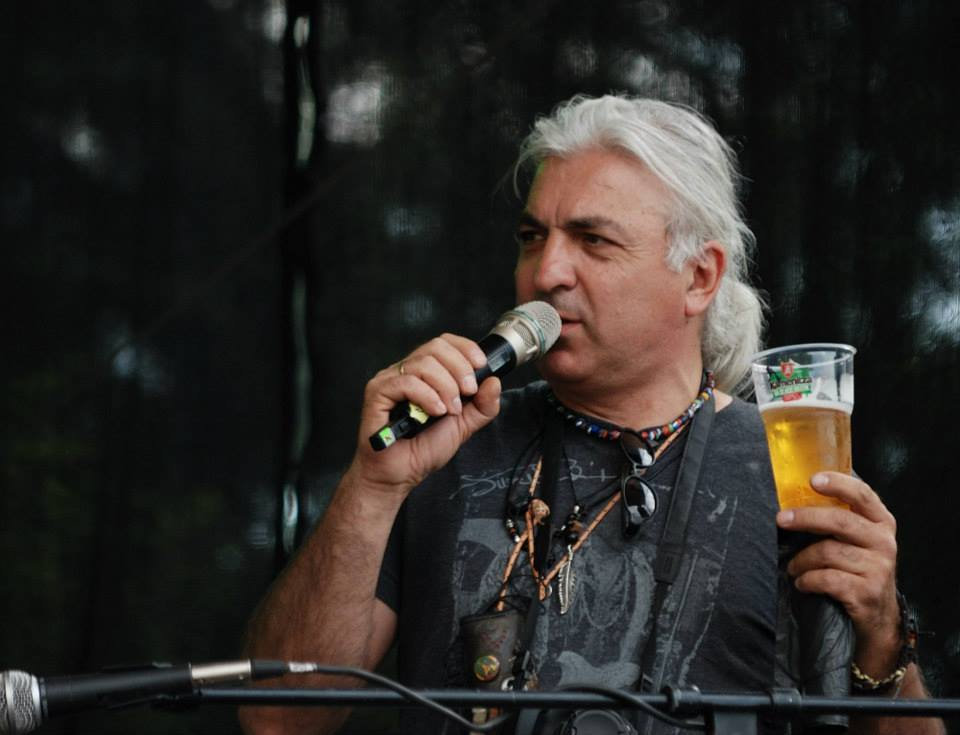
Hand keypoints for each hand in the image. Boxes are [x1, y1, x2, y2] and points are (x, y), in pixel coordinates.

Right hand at [349, 333, 500, 494]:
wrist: (399, 475)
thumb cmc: (423, 449)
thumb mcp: (463, 425)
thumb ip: (482, 406)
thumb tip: (494, 381)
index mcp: (425, 373)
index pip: (444, 342)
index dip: (466, 349)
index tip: (480, 367)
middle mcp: (406, 371)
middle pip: (436, 347)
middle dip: (460, 369)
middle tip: (467, 394)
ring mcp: (389, 380)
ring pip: (423, 363)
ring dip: (445, 386)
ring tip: (449, 410)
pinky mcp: (377, 392)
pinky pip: (405, 382)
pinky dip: (427, 396)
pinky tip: (435, 412)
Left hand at [776, 472, 901, 676]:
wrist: (878, 618)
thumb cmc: (858, 571)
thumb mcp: (857, 541)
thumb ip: (839, 519)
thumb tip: (794, 499)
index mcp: (880, 522)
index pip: (862, 495)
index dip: (838, 484)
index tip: (813, 480)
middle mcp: (884, 542)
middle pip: (840, 521)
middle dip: (805, 517)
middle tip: (781, 519)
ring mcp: (878, 568)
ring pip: (828, 552)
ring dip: (801, 560)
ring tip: (793, 567)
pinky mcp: (867, 592)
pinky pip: (827, 578)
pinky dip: (808, 580)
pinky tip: (802, 583)